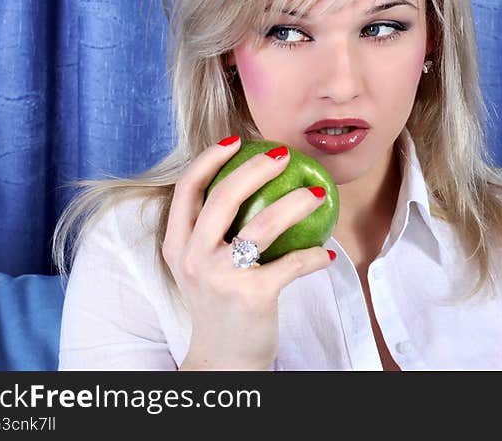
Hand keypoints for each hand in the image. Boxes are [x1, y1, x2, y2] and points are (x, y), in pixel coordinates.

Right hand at [163, 135, 333, 369]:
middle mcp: (192, 257)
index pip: (186, 189)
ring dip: (297, 204)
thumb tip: (246, 181)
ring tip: (318, 194)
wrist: (223, 360)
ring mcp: (220, 277)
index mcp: (176, 245)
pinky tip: (325, 253)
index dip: (210, 159)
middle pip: (224, 197)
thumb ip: (209, 231)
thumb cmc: (219, 304)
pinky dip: (313, 256)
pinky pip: (292, 263)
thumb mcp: (199, 267)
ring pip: (263, 225)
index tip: (236, 140)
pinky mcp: (252, 295)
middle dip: (256, 168)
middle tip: (283, 156)